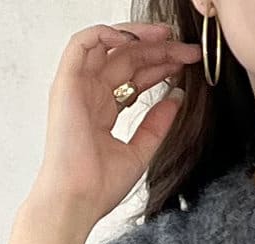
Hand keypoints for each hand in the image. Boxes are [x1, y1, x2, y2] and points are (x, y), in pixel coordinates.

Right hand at [31, 21, 201, 229]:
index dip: (161, 66)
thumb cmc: (99, 187)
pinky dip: (106, 33)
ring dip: (136, 36)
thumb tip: (178, 99)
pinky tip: (133, 37)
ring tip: (166, 36)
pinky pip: (82, 44)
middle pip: (126, 58)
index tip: (187, 65)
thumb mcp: (140, 152)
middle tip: (187, 50)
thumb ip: (157, 125)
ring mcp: (77, 87)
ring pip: (108, 45)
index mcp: (103, 111)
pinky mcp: (66, 83)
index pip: (135, 76)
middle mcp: (89, 94)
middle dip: (158, 50)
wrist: (77, 200)